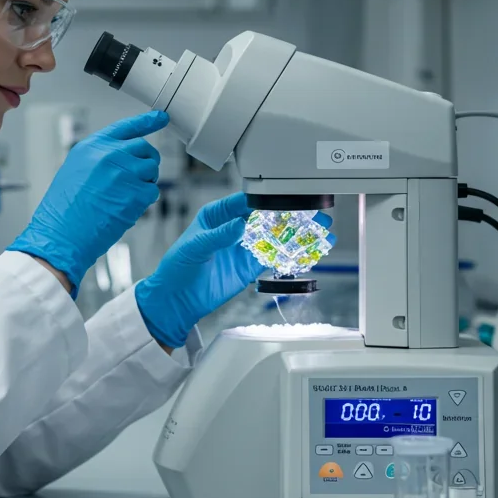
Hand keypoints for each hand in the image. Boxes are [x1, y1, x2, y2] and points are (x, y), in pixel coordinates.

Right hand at [8, 111, 167, 293]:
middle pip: (144, 148)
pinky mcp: (135, 194)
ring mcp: (124, 173)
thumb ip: (100, 159)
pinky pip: (152, 192)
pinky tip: (126, 208)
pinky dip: (144, 201)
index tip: (161, 117)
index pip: (126, 127)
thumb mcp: (75, 171)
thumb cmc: (65, 210)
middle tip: (139, 177)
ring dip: (145, 183)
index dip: (147, 121)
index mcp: (92, 147)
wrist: (62, 234)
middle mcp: (109, 155)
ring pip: (151, 170)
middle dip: (147, 161)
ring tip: (124, 197)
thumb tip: (124, 158)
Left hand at [135, 193, 334, 348]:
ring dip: (299, 234)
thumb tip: (239, 224)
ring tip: (322, 231)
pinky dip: (292, 255)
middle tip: (316, 213)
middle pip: (269, 218)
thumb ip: (218, 235)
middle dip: (293, 215)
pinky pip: (274, 258)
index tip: (288, 198)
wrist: (176, 300)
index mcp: (218, 215)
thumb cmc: (176, 268)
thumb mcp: (194, 247)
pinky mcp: (249, 267)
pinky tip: (310, 251)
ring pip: (276, 237)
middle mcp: (234, 228)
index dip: (268, 199)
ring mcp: (244, 248)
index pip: (247, 202)